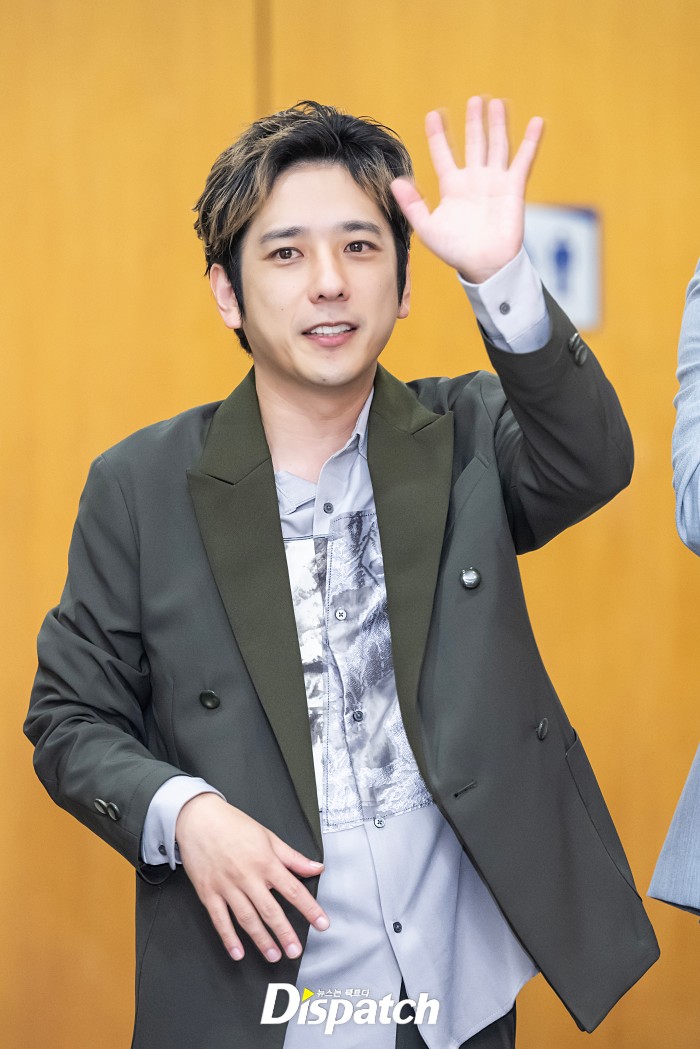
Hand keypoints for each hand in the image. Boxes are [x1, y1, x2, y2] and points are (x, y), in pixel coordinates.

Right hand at [175, 793, 328, 961]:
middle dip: (285, 933)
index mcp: (265, 861)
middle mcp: (247, 876)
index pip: (293, 889)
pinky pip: (220, 919)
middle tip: (296, 950)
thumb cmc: (233, 825)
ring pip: (247, 918)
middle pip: (270, 910)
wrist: (199, 819)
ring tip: (274, 955)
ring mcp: (227, 886)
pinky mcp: (208, 892)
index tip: (322, 923)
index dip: (309, 908)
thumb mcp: (268, 836)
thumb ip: (293, 857)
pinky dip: (229, 938)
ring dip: (261, 940)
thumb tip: (316, 867)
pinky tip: (238, 952)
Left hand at [391, 96, 543, 282]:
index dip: (438, 135)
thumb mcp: (427, 228)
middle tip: (475, 99)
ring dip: (497, 124)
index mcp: (452, 187)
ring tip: (497, 103)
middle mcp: (474, 179)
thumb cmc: (455, 251)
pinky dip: (531, 141)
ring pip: (497, 145)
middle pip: (474, 143)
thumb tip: (395, 181)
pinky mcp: (513, 187)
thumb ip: (412, 205)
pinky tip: (537, 121)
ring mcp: (494, 181)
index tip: (434, 115)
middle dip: (473, 121)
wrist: (484, 265)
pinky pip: (523, 160)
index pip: (443, 154)